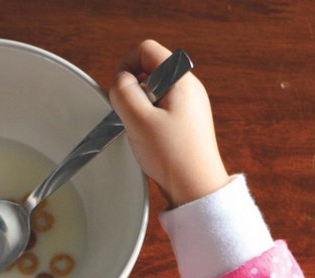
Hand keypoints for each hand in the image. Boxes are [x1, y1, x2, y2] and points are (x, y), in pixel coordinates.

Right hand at [108, 40, 229, 206]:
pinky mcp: (185, 124)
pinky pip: (159, 111)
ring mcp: (188, 106)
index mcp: (181, 79)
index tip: (118, 90)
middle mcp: (188, 88)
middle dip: (132, 91)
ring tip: (142, 132)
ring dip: (139, 109)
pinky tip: (149, 141)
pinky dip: (147, 122)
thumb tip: (119, 81)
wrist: (195, 188)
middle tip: (131, 117)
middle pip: (149, 71)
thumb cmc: (173, 157)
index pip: (147, 50)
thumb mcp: (139, 121)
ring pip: (152, 93)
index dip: (126, 65)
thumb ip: (124, 93)